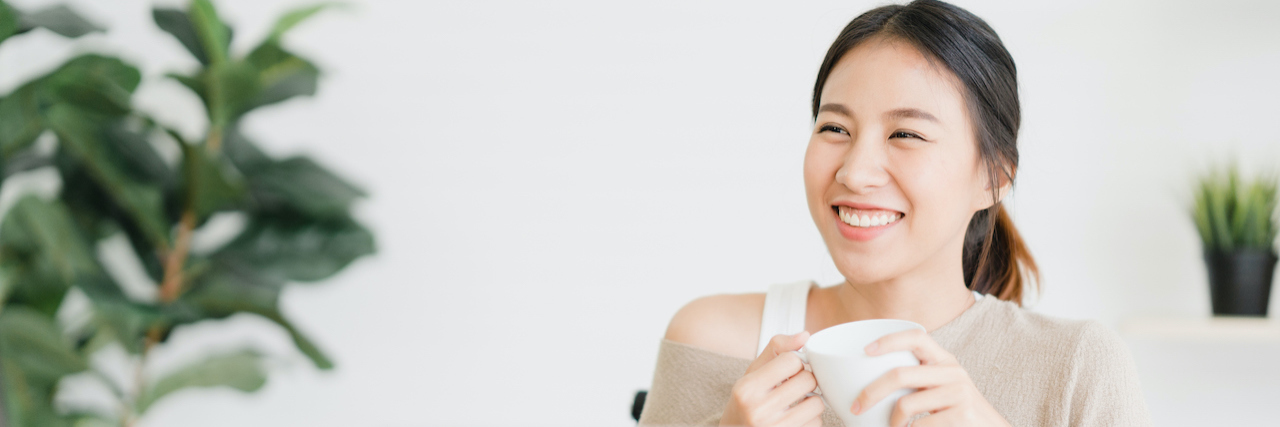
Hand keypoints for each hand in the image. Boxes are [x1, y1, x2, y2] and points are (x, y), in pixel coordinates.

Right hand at [720, 331, 824, 426]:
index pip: (791, 360)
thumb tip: (805, 335)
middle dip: (805, 379)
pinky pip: (817, 422)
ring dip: (811, 400)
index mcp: (747, 388)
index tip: (790, 369)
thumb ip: (777, 348)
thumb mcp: (753, 371)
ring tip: (797, 401)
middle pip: (808, 380)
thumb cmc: (747, 399)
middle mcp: (758, 410)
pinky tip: (797, 416)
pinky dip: (811, 417)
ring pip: (817, 403)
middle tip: (795, 384)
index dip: (795, 361)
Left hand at [851, 329, 1009, 426]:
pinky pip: (918, 426)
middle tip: (857, 408)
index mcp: (944, 361)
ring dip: (892, 423)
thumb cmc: (956, 413)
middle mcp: (953, 372)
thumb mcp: (940, 388)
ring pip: (905, 405)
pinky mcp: (962, 414)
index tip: (865, 350)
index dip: (889, 340)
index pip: (917, 337)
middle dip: (871, 393)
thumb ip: (916, 379)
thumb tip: (867, 382)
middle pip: (899, 375)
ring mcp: (959, 392)